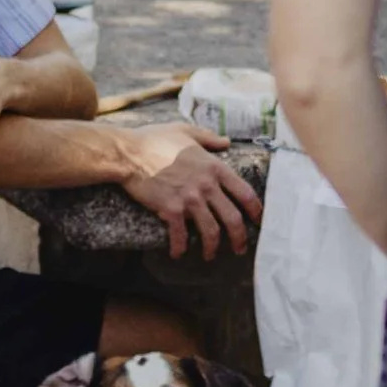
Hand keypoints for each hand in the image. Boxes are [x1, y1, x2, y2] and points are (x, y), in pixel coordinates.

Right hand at [118, 125, 262, 260]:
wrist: (129, 153)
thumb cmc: (154, 140)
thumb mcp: (185, 131)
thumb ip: (208, 137)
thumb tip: (226, 142)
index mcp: (214, 167)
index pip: (245, 192)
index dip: (255, 210)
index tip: (258, 220)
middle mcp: (206, 185)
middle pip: (233, 218)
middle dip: (239, 238)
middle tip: (239, 248)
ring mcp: (190, 199)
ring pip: (211, 231)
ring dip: (212, 248)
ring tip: (209, 255)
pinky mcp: (171, 210)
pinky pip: (181, 236)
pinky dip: (180, 247)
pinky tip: (178, 253)